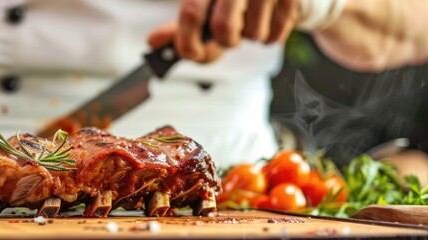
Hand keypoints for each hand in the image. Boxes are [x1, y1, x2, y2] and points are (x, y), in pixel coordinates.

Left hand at [148, 0, 298, 62]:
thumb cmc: (236, 1)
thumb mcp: (206, 9)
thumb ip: (181, 27)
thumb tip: (153, 42)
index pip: (190, 12)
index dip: (188, 41)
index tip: (191, 54)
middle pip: (224, 28)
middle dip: (226, 42)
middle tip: (230, 36)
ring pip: (252, 35)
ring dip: (250, 37)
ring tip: (253, 21)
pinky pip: (274, 36)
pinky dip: (269, 37)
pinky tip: (269, 20)